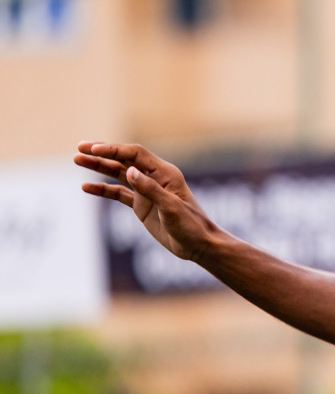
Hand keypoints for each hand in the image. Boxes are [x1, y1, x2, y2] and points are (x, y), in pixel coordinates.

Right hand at [74, 142, 217, 260]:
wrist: (198, 245)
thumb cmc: (191, 225)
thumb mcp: (171, 208)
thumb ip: (150, 189)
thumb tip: (130, 170)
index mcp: (165, 173)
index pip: (135, 154)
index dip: (114, 150)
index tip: (94, 149)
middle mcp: (155, 178)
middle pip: (124, 160)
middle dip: (102, 153)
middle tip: (79, 148)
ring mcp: (146, 191)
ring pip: (119, 174)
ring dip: (98, 167)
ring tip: (77, 160)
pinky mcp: (141, 205)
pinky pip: (118, 193)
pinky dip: (102, 189)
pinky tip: (86, 187)